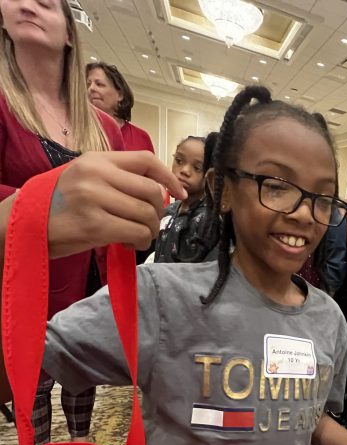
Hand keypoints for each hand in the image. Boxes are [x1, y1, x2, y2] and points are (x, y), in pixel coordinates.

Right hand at [46, 151, 186, 259]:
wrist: (27, 226)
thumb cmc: (62, 205)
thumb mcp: (87, 179)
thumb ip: (119, 180)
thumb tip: (160, 192)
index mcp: (98, 159)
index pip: (146, 160)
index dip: (169, 177)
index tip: (180, 194)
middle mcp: (97, 174)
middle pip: (152, 191)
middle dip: (158, 213)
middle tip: (150, 225)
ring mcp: (94, 198)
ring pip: (147, 214)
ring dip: (150, 231)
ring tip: (138, 237)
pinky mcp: (94, 224)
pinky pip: (136, 233)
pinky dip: (140, 242)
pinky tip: (129, 244)